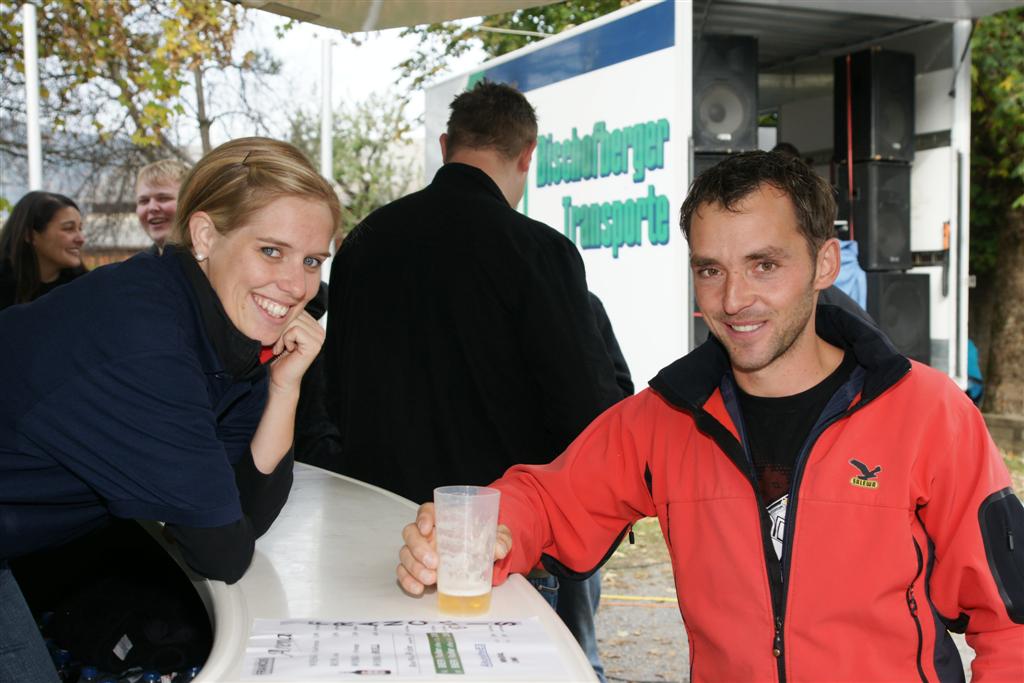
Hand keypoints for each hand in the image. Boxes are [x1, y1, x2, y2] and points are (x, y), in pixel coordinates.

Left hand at [267, 311, 323, 391]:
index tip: (279, 338)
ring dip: (281, 336)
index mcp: (313, 325)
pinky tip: (286, 350)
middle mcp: (319, 330)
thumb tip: (281, 302)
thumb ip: (286, 318)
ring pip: (294, 322)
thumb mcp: (282, 332)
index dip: (282, 322)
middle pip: (295, 314)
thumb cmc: (278, 357)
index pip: (296, 309)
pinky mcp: (315, 345)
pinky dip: (285, 340)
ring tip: (281, 348)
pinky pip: (295, 331)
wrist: (280, 379)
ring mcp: (319, 337)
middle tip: (278, 345)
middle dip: (281, 329)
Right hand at [397, 503, 512, 595]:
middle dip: (418, 548)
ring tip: (431, 579)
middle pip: (410, 533)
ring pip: (405, 553)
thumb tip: (499, 549)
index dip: (423, 517)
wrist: (483, 561)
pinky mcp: (416, 569)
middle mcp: (427, 533)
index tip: (427, 528)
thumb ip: (500, 540)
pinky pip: (404, 572)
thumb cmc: (485, 542)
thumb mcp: (497, 537)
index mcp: (443, 518)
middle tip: (434, 563)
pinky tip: (418, 589)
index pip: (426, 510)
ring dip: (414, 567)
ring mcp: (418, 551)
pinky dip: (408, 581)